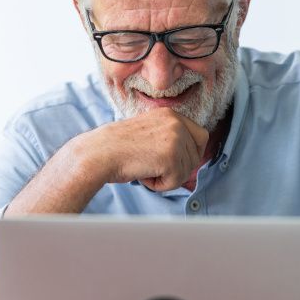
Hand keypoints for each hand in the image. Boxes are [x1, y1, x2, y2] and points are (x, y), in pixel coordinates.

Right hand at [74, 108, 208, 191]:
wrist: (99, 153)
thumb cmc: (117, 147)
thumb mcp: (148, 131)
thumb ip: (169, 137)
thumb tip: (192, 155)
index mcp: (170, 114)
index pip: (201, 135)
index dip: (192, 153)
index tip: (176, 162)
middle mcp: (176, 123)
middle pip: (197, 155)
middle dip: (180, 167)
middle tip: (155, 168)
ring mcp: (175, 139)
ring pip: (186, 171)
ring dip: (166, 177)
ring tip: (145, 168)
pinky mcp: (170, 157)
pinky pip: (176, 181)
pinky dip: (160, 185)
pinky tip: (143, 174)